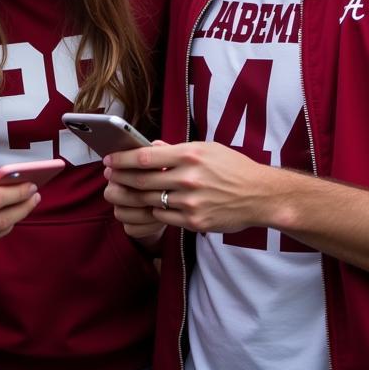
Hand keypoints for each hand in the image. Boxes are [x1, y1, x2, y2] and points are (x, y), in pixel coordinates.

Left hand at [104, 141, 276, 233]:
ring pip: (149, 201)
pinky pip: (163, 217)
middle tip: (108, 177)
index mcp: (190, 155)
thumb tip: (151, 147)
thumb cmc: (233, 168)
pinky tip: (147, 206)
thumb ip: (176, 150)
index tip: (109, 159)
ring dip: (131, 198)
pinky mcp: (194, 222)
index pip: (145, 157)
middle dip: (120, 179)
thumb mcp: (207, 149)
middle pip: (141, 180)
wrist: (260, 196)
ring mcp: (191, 202)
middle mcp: (188, 178)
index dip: (122, 159)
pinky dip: (153, 211)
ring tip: (119, 193)